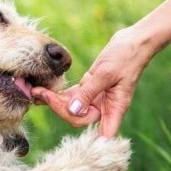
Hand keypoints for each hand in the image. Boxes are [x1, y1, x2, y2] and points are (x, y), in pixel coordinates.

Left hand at [32, 26, 154, 137]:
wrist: (135, 40)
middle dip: (57, 108)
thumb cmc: (127, 56)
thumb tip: (73, 110)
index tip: (63, 113)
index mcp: (114, 109)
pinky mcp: (89, 88)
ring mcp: (95, 99)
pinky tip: (44, 89)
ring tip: (35, 91)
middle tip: (39, 93)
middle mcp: (103, 107)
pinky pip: (71, 96)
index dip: (79, 127)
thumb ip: (88, 92)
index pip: (95, 130)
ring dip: (53, 101)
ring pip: (71, 107)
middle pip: (77, 117)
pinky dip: (58, 94)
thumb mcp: (106, 73)